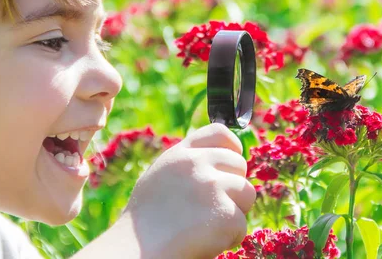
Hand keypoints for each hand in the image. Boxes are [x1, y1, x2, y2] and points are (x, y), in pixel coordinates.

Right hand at [121, 123, 256, 258]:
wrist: (134, 253)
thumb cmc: (145, 225)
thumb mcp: (161, 178)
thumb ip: (188, 164)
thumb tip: (221, 157)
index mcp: (180, 153)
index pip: (220, 133)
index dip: (232, 149)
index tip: (230, 167)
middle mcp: (197, 163)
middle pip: (239, 165)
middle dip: (233, 188)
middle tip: (211, 210)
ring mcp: (212, 186)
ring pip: (247, 193)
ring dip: (234, 212)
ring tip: (206, 227)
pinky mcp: (224, 213)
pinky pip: (241, 224)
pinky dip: (229, 238)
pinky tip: (204, 242)